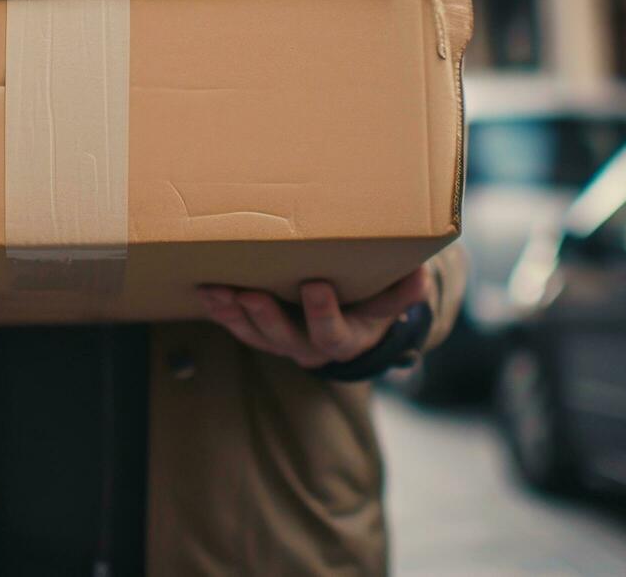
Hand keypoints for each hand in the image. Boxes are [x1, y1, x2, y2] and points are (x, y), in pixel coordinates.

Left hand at [198, 267, 430, 368]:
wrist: (354, 316)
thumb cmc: (374, 300)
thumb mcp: (393, 298)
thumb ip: (403, 292)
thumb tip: (419, 278)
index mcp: (347, 340)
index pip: (332, 334)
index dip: (323, 314)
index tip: (315, 284)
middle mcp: (311, 347)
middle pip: (285, 340)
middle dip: (266, 316)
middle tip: (250, 293)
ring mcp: (283, 342)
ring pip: (256, 335)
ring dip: (235, 314)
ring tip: (217, 291)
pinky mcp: (262, 332)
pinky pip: (239, 326)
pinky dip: (222, 312)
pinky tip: (207, 292)